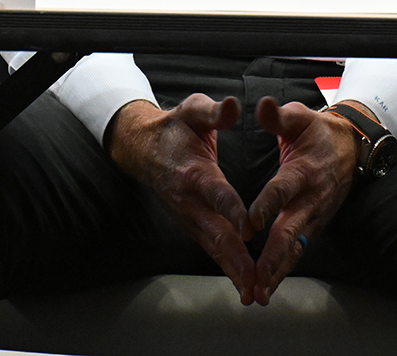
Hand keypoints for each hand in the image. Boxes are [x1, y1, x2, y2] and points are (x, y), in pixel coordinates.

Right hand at [108, 94, 256, 303]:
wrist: (142, 147)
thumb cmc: (175, 127)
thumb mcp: (192, 110)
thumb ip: (213, 111)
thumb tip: (232, 105)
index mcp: (194, 172)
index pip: (216, 193)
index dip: (231, 210)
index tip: (249, 228)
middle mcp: (191, 200)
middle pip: (215, 233)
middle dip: (235, 258)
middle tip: (254, 281)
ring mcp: (189, 215)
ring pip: (213, 246)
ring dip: (232, 269)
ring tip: (252, 292)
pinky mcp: (192, 222)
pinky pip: (212, 246)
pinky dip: (227, 265)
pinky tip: (243, 281)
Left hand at [242, 97, 360, 304]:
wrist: (353, 146)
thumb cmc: (319, 132)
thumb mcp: (301, 118)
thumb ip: (279, 116)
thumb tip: (260, 105)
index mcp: (303, 171)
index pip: (283, 190)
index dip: (267, 206)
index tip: (249, 225)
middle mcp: (310, 198)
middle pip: (290, 230)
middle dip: (273, 257)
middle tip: (257, 279)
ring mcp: (315, 215)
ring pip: (296, 247)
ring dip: (278, 271)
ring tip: (260, 294)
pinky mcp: (316, 224)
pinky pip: (299, 249)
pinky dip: (284, 269)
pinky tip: (268, 287)